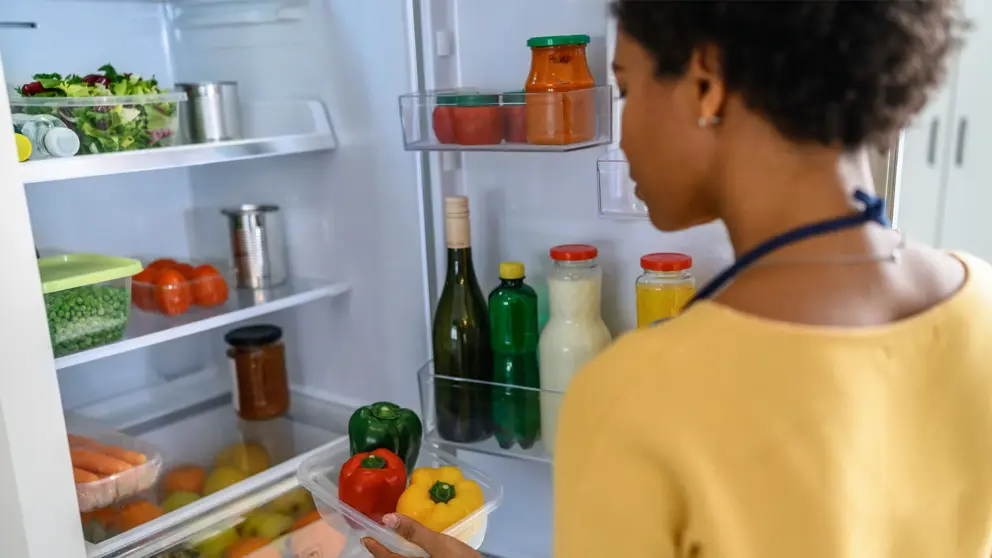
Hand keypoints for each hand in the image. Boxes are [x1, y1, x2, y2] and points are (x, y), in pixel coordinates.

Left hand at [362, 513, 480, 557]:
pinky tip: (418, 551)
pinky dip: (413, 556)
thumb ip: (414, 532)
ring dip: (399, 556)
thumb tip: (387, 518)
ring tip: (396, 545)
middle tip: (378, 542)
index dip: (375, 549)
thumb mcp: (439, 544)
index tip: (365, 538)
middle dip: (385, 555)